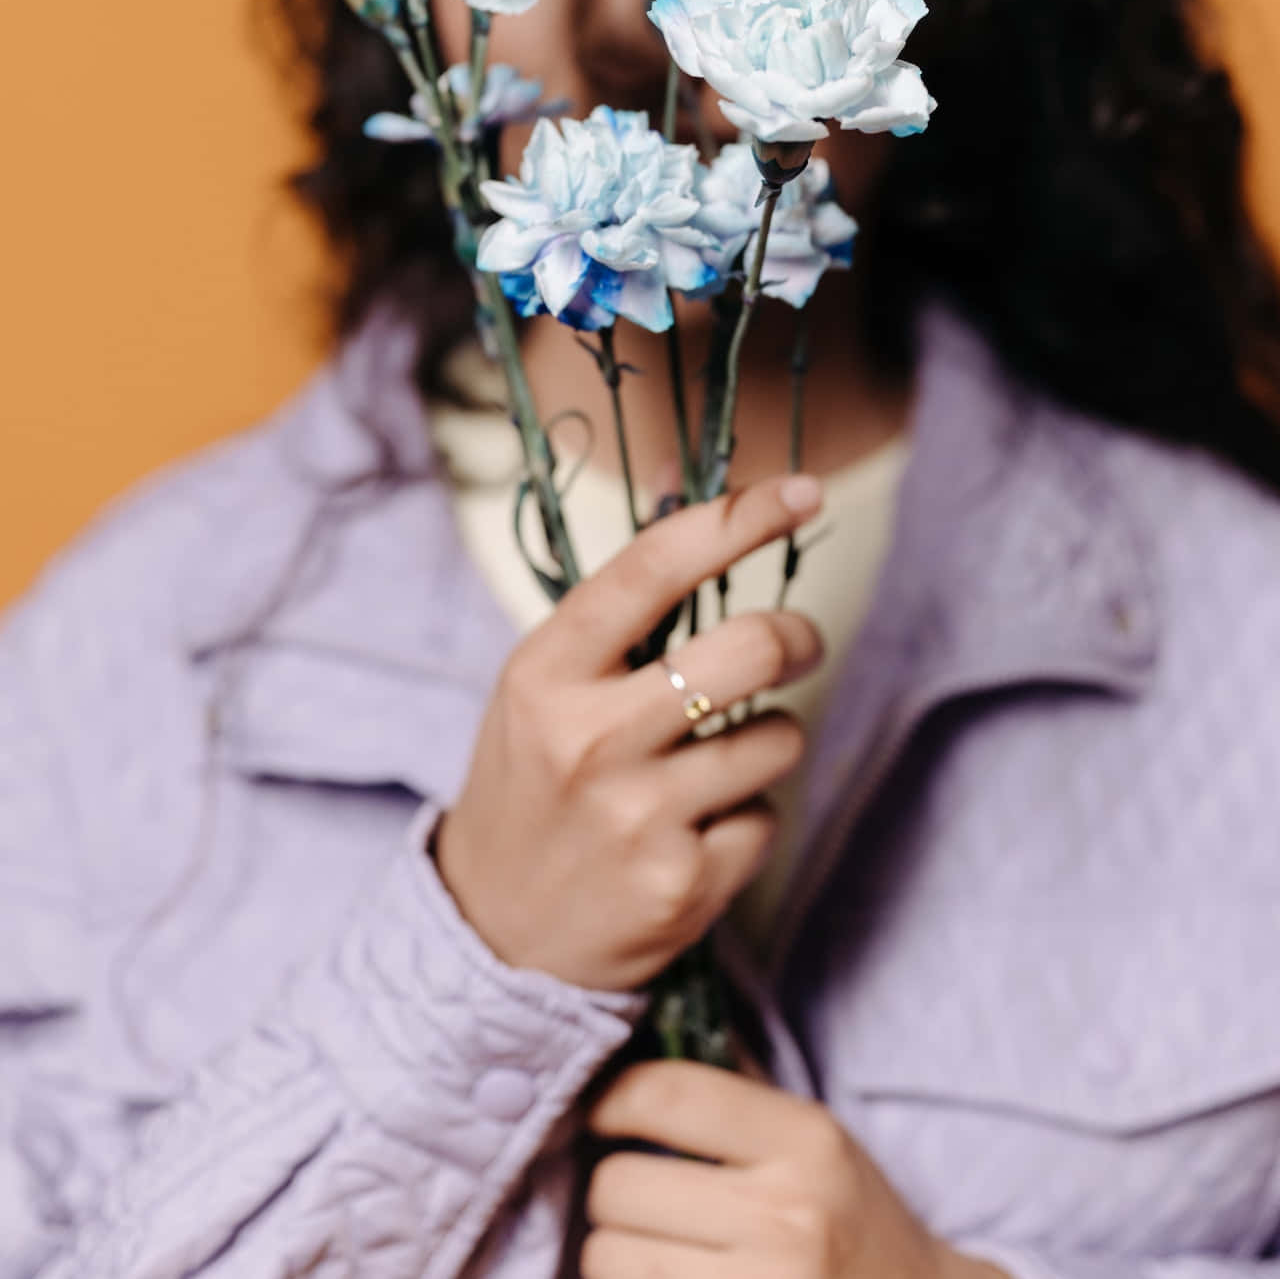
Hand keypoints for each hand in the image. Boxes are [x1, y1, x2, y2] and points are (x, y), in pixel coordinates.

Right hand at [431, 474, 824, 991]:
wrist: (493, 935)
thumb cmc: (534, 782)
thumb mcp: (543, 686)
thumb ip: (620, 608)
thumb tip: (695, 489)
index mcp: (547, 671)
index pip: (654, 567)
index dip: (737, 518)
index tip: (799, 491)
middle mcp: (589, 739)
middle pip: (748, 650)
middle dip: (797, 638)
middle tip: (797, 644)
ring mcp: (637, 817)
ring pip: (777, 739)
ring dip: (769, 740)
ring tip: (716, 763)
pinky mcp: (682, 885)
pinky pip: (768, 817)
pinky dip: (748, 816)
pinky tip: (696, 831)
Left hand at [583, 1059, 1009, 1278]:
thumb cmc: (847, 1220)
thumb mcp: (811, 1139)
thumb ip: (732, 1093)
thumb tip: (645, 1034)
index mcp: (806, 1143)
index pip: (668, 1096)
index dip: (612, 1099)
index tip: (603, 1111)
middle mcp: (787, 1218)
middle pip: (618, 1186)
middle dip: (615, 1190)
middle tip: (641, 1199)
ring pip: (607, 1258)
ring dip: (614, 1253)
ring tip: (656, 1250)